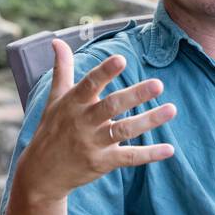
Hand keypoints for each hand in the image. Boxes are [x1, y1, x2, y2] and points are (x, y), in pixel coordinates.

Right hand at [14, 41, 176, 204]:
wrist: (42, 173)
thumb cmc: (52, 129)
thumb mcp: (55, 98)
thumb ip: (62, 69)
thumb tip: (57, 40)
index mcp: (73, 104)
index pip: (89, 84)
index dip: (105, 72)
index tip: (121, 59)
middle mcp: (83, 123)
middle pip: (111, 106)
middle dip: (135, 95)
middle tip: (158, 84)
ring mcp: (93, 144)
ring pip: (124, 130)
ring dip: (149, 121)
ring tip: (172, 109)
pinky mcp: (102, 163)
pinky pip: (129, 157)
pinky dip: (149, 155)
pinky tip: (169, 149)